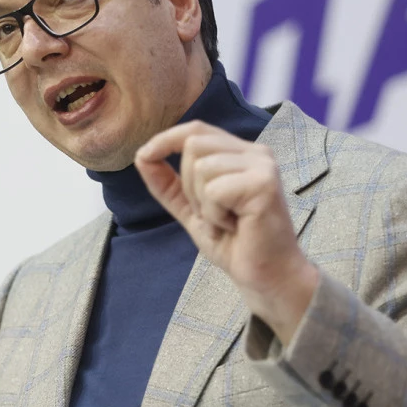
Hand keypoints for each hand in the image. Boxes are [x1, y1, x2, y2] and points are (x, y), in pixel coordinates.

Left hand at [134, 121, 318, 343]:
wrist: (265, 276)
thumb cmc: (234, 243)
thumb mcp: (191, 208)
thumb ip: (167, 183)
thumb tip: (141, 155)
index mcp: (241, 153)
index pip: (196, 129)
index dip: (166, 138)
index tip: (144, 156)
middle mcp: (256, 152)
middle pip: (194, 144)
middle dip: (189, 185)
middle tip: (212, 213)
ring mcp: (262, 166)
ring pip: (202, 167)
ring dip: (203, 203)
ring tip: (225, 221)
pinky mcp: (264, 184)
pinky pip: (214, 190)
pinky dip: (214, 215)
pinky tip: (234, 226)